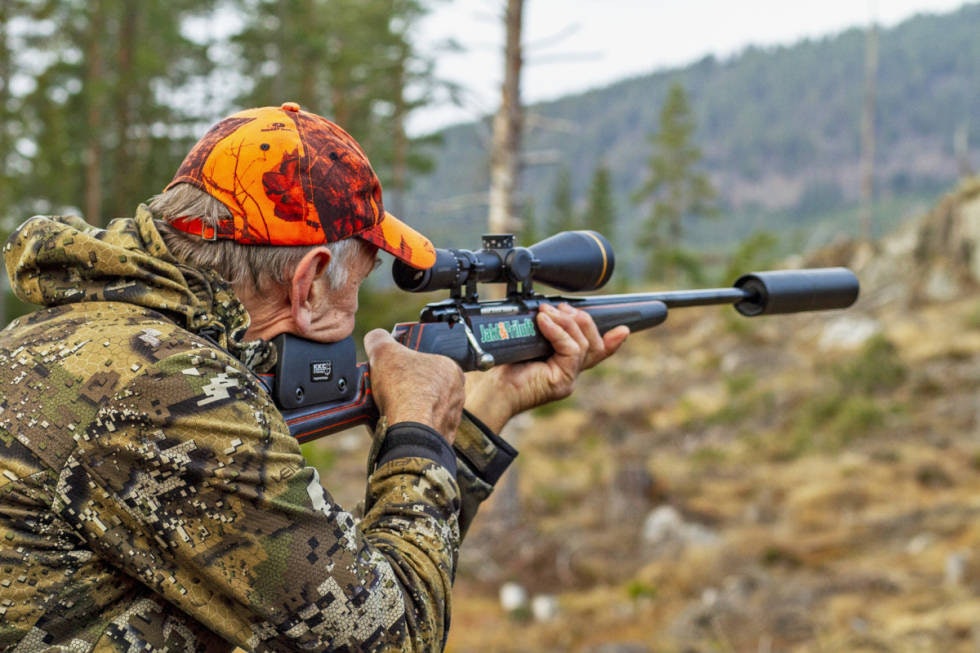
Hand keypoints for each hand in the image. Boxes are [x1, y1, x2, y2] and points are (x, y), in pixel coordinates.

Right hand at [364, 329, 464, 442]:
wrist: (409, 432)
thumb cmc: (404, 391)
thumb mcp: (384, 351)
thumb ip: (379, 339)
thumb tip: (376, 337)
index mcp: (451, 369)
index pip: (429, 362)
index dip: (408, 365)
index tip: (395, 371)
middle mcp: (457, 394)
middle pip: (426, 387)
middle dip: (408, 388)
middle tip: (389, 390)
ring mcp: (451, 418)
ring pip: (426, 409)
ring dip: (410, 409)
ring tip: (390, 408)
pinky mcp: (442, 438)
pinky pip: (423, 430)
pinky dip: (410, 428)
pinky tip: (397, 424)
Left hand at [464, 303, 629, 431]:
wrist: (492, 391)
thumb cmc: (503, 369)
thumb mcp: (528, 343)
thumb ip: (544, 332)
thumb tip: (548, 311)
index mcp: (563, 366)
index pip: (594, 352)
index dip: (611, 341)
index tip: (623, 329)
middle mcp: (569, 374)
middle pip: (593, 344)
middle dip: (580, 320)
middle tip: (559, 308)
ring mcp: (568, 379)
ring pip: (584, 344)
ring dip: (566, 322)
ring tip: (546, 313)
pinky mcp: (563, 381)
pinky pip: (572, 350)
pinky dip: (558, 332)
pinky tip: (544, 322)